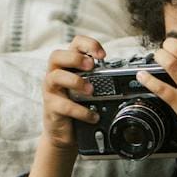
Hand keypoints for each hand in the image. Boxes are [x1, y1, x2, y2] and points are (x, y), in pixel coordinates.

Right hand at [40, 35, 105, 151]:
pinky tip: (93, 115)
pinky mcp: (51, 108)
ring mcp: (51, 91)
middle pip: (56, 56)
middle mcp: (55, 74)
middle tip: (91, 66)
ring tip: (91, 90)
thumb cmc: (77, 106)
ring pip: (55, 77)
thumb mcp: (88, 88)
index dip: (88, 44)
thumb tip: (126, 74)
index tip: (102, 55)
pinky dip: (80, 110)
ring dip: (75, 81)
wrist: (64, 132)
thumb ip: (100, 78)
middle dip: (75, 58)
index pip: (74, 44)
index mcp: (67, 66)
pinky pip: (63, 105)